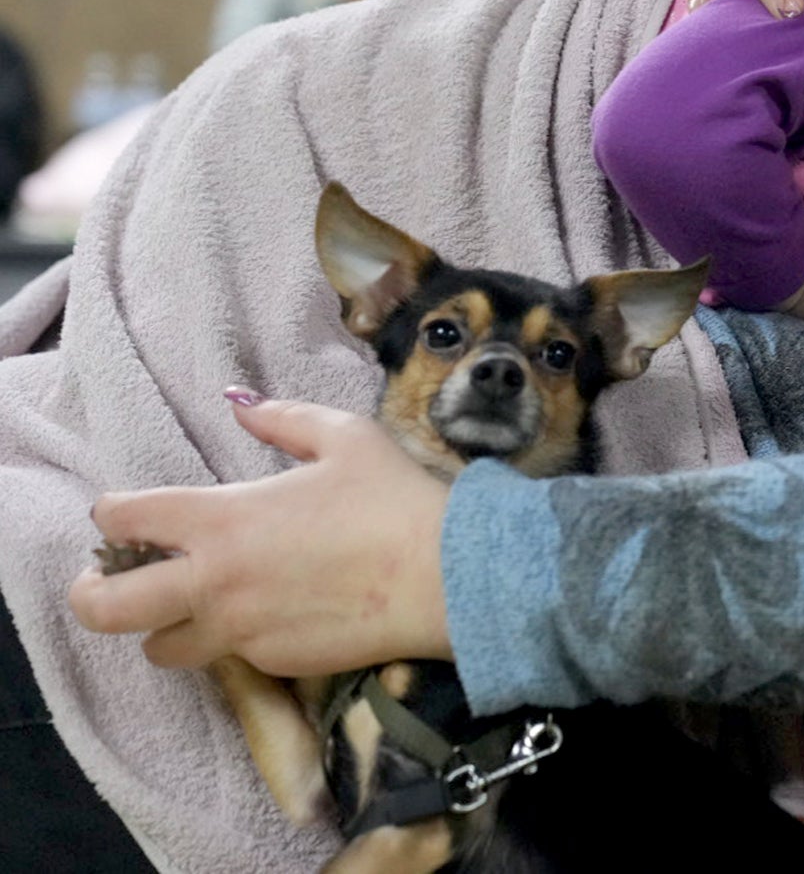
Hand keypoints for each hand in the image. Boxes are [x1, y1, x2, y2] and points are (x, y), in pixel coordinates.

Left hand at [68, 395, 450, 676]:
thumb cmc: (396, 499)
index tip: (126, 512)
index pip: (125, 519)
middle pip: (106, 608)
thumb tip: (239, 403)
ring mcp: (240, 630)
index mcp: (222, 519)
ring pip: (158, 648)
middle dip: (93, 591)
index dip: (113, 512)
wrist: (447, 576)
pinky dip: (231, 638)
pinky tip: (267, 613)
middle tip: (108, 579)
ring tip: (190, 605)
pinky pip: (228, 657)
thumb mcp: (345, 437)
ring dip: (162, 625)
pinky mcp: (272, 663)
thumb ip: (281, 418)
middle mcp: (214, 582)